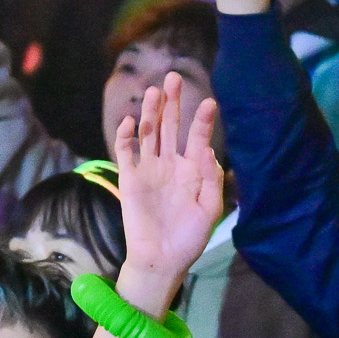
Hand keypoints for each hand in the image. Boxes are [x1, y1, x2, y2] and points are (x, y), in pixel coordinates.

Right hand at [112, 73, 223, 313]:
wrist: (162, 260)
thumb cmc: (189, 237)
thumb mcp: (210, 209)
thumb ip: (211, 179)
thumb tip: (207, 151)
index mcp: (192, 169)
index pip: (196, 137)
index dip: (202, 120)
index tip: (209, 103)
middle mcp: (170, 164)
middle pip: (169, 125)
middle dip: (172, 102)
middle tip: (173, 77)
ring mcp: (149, 169)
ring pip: (148, 133)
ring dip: (150, 111)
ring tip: (154, 91)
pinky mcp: (130, 179)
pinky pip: (126, 152)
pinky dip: (126, 136)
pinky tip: (130, 121)